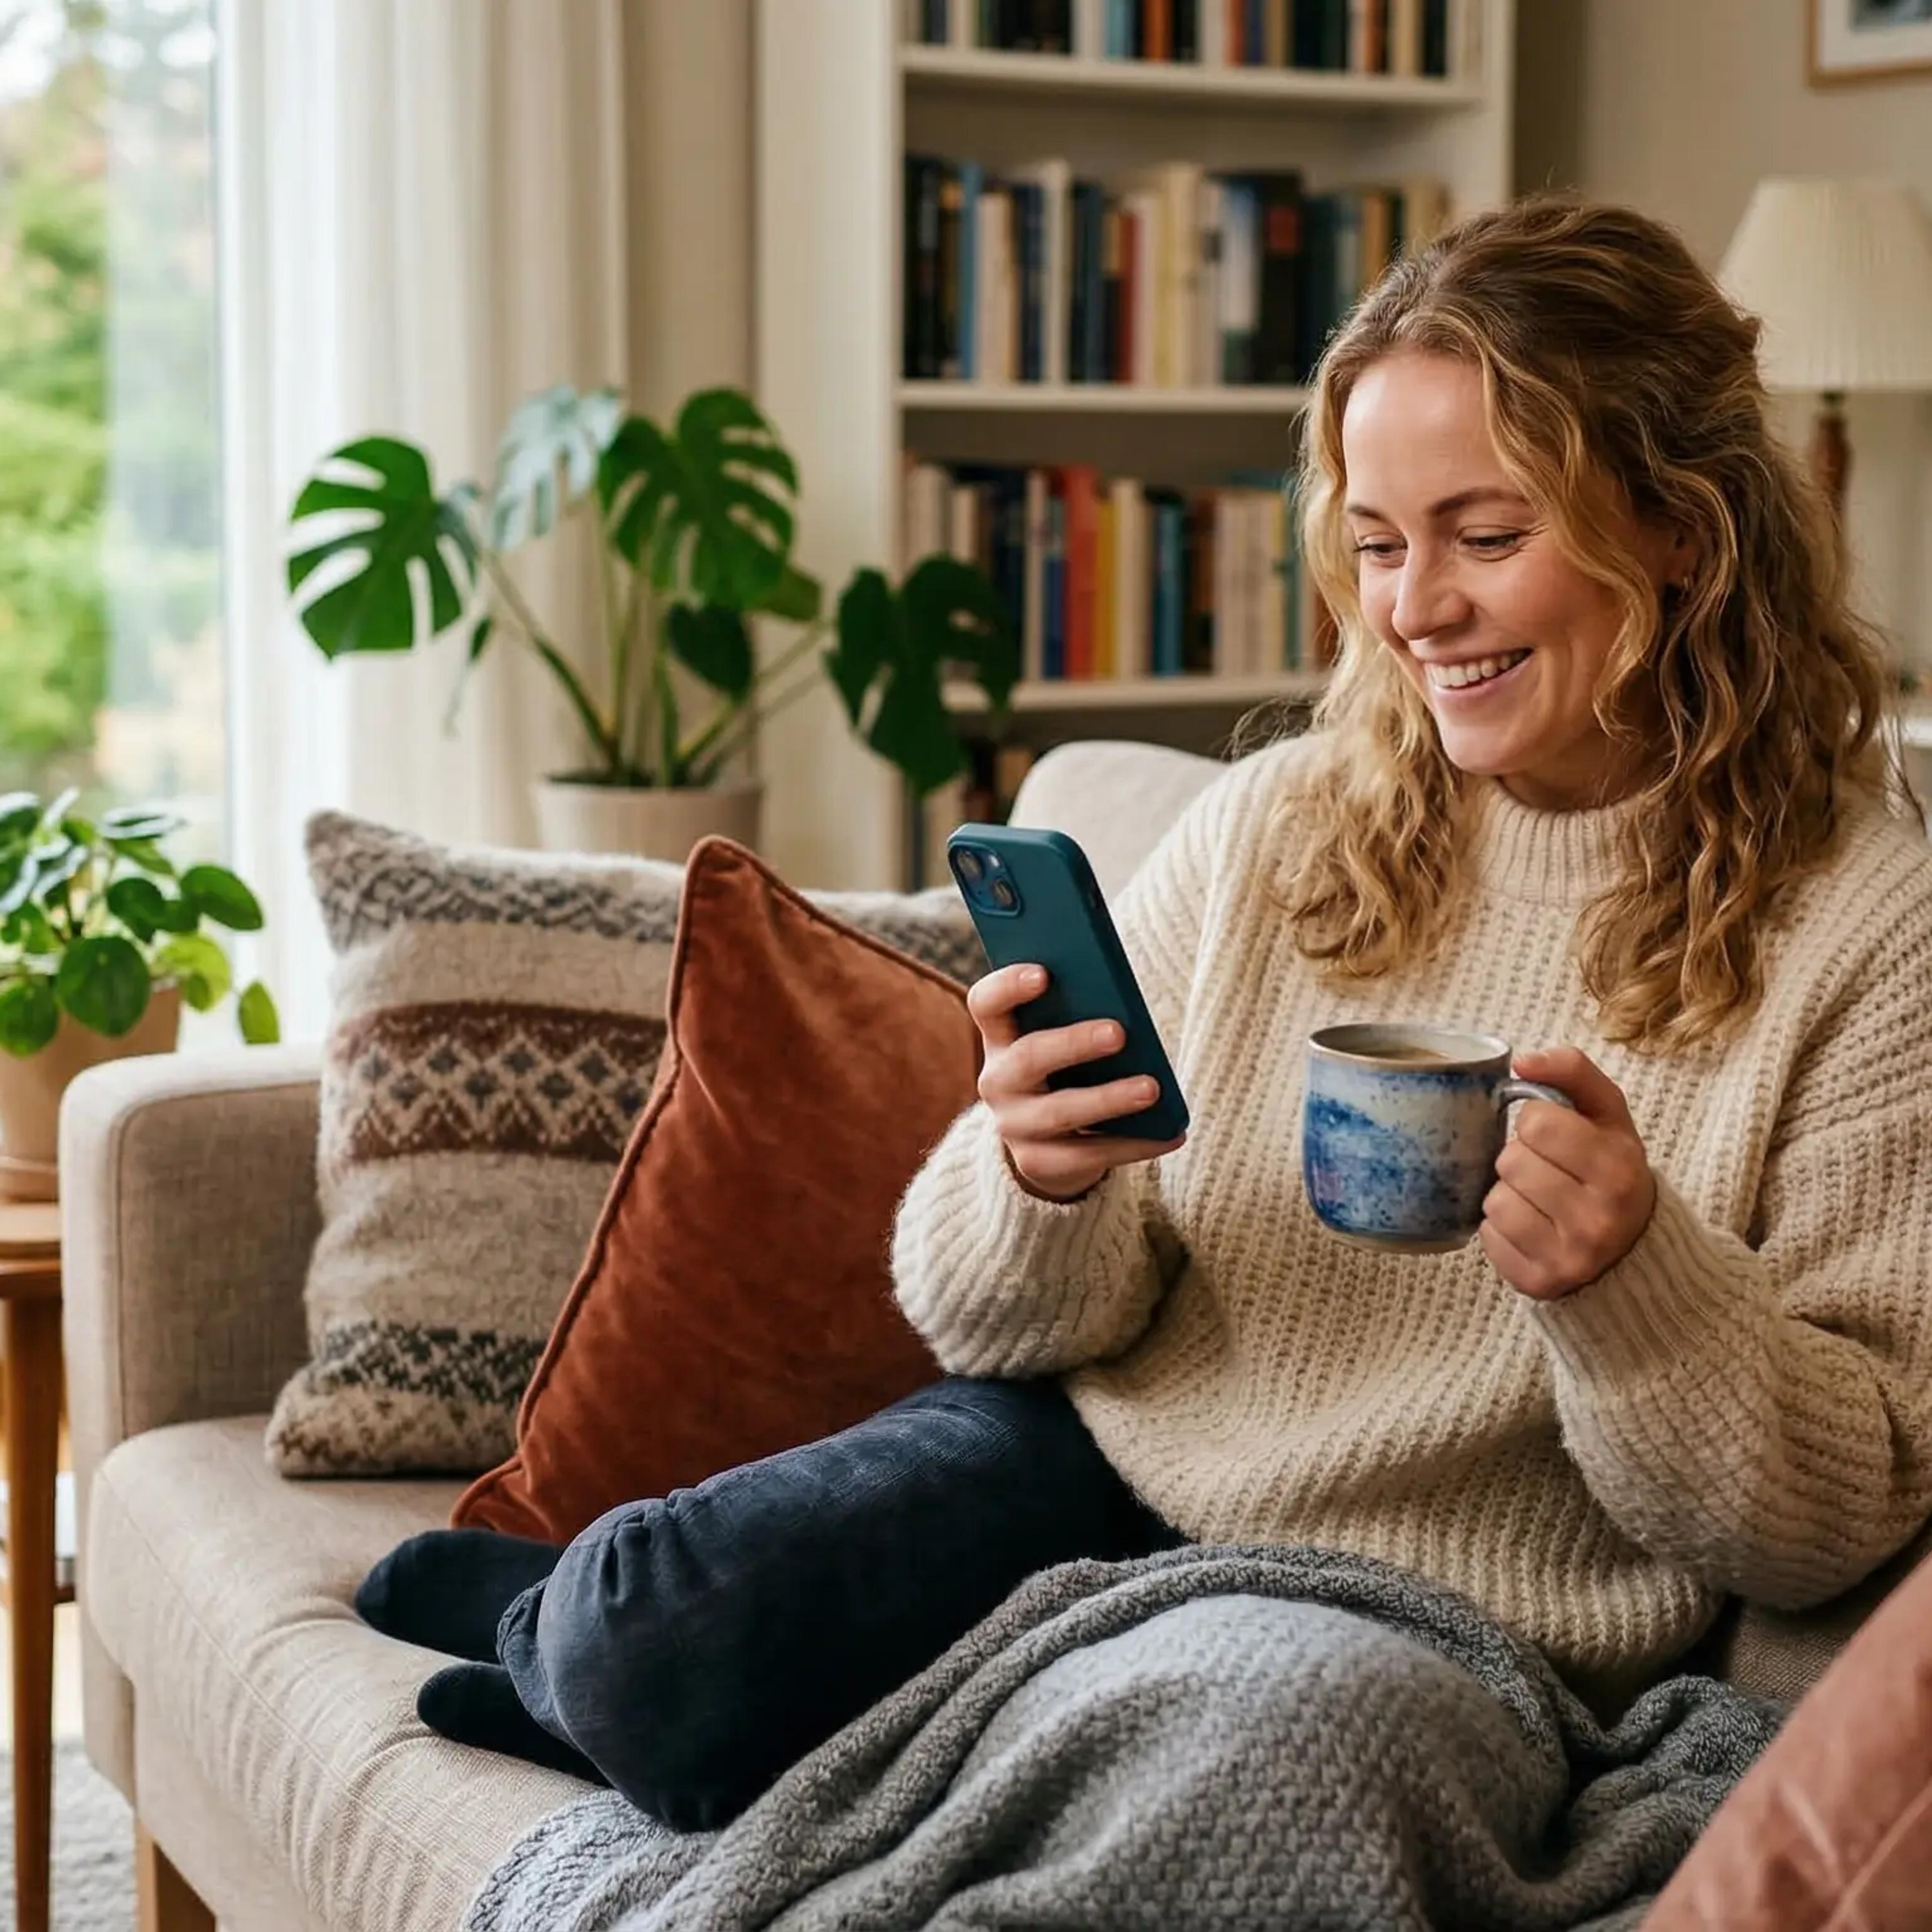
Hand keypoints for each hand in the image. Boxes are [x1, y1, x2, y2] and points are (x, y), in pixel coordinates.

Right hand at [967, 962, 1185, 1203]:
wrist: (1047, 1141)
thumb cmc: (1065, 1069)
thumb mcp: (1061, 1039)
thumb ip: (1077, 1017)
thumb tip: (1126, 1008)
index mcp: (1000, 1036)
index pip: (987, 1003)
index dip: (1008, 985)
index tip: (1045, 973)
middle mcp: (998, 1080)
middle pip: (1028, 1056)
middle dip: (1074, 1043)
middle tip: (1119, 1032)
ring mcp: (1014, 1125)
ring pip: (1059, 1111)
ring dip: (1108, 1099)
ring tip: (1152, 1088)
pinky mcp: (1038, 1163)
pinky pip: (1088, 1154)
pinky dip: (1134, 1143)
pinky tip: (1171, 1133)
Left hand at [1479, 1047, 1655, 1301]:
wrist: (1634, 1254)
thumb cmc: (1611, 1172)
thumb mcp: (1609, 1117)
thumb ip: (1573, 1072)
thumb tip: (1523, 1061)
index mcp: (1619, 1170)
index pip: (1538, 1123)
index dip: (1538, 1124)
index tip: (1556, 1138)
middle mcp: (1598, 1218)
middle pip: (1511, 1161)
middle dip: (1521, 1159)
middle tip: (1548, 1172)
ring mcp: (1568, 1257)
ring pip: (1495, 1200)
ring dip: (1508, 1193)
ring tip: (1538, 1200)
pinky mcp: (1537, 1283)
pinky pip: (1487, 1236)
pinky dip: (1500, 1228)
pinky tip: (1531, 1228)